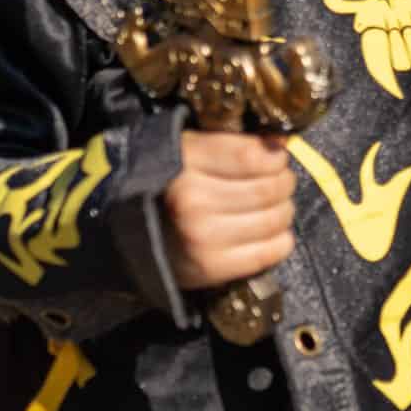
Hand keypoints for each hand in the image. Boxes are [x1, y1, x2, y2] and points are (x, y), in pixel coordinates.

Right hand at [162, 132, 296, 289]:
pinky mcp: (211, 267)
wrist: (126, 235)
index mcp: (185, 162)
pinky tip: (267, 233)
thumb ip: (232, 144)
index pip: (253, 156)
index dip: (275, 157)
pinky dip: (280, 241)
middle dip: (283, 183)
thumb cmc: (167, 186)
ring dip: (283, 211)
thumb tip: (282, 142)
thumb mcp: (188, 150)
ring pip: (275, 218)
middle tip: (277, 183)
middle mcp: (193, 200)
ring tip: (272, 207)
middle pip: (270, 188)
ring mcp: (202, 237)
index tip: (275, 158)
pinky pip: (270, 251)